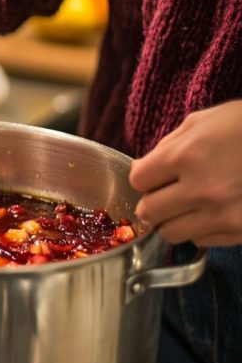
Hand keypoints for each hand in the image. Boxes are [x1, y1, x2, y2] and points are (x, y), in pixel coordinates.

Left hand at [129, 100, 241, 245]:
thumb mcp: (203, 121)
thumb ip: (169, 146)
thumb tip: (144, 168)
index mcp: (187, 155)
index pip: (138, 180)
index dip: (145, 176)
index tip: (154, 174)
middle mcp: (201, 189)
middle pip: (149, 212)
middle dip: (153, 202)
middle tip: (167, 193)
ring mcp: (224, 214)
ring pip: (171, 234)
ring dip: (174, 220)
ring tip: (190, 205)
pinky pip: (203, 241)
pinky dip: (202, 230)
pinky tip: (215, 211)